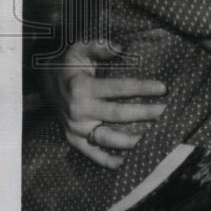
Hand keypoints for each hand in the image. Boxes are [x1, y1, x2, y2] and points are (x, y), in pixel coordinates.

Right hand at [42, 41, 166, 168]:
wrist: (44, 82)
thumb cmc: (68, 64)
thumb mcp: (80, 49)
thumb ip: (99, 47)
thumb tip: (121, 47)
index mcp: (82, 87)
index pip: (118, 88)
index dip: (141, 88)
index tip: (163, 88)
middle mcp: (79, 110)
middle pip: (118, 114)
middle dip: (145, 113)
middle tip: (166, 112)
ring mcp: (75, 128)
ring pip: (107, 138)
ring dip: (132, 141)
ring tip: (154, 139)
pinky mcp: (73, 139)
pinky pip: (91, 153)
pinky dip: (107, 161)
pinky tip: (125, 163)